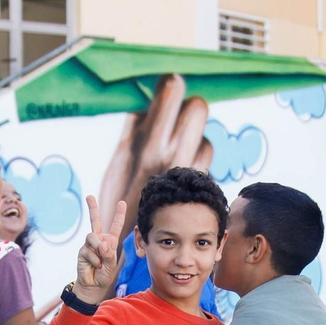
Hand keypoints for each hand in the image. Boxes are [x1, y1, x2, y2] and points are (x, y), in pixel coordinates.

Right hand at [74, 195, 126, 303]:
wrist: (92, 286)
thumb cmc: (104, 275)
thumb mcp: (111, 265)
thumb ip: (109, 254)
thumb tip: (102, 243)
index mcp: (110, 242)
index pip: (115, 226)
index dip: (119, 214)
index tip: (122, 203)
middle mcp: (99, 240)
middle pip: (95, 221)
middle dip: (92, 208)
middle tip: (89, 196)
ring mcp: (89, 245)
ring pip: (93, 237)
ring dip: (98, 249)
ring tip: (99, 262)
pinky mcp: (82, 251)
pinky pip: (88, 250)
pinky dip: (93, 259)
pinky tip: (94, 266)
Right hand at [98, 74, 214, 237]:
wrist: (128, 239)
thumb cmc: (120, 195)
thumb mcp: (120, 156)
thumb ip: (136, 126)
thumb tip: (147, 98)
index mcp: (149, 143)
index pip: (172, 90)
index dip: (170, 85)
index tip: (166, 88)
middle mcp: (173, 154)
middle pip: (197, 108)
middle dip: (187, 108)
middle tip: (174, 117)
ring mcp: (189, 170)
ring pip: (205, 136)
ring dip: (193, 140)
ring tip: (174, 150)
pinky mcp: (199, 184)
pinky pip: (206, 158)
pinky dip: (197, 158)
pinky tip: (182, 169)